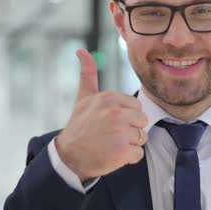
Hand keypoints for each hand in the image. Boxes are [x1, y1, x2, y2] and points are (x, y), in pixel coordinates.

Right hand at [55, 49, 148, 181]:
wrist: (68, 156)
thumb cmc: (79, 126)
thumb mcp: (84, 97)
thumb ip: (88, 73)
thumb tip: (81, 50)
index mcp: (109, 98)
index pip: (136, 106)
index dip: (126, 116)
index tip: (110, 122)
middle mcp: (116, 113)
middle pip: (142, 121)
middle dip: (131, 129)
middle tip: (111, 134)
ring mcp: (120, 132)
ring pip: (142, 137)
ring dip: (130, 144)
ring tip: (111, 144)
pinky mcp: (122, 151)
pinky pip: (139, 154)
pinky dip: (128, 158)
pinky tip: (113, 155)